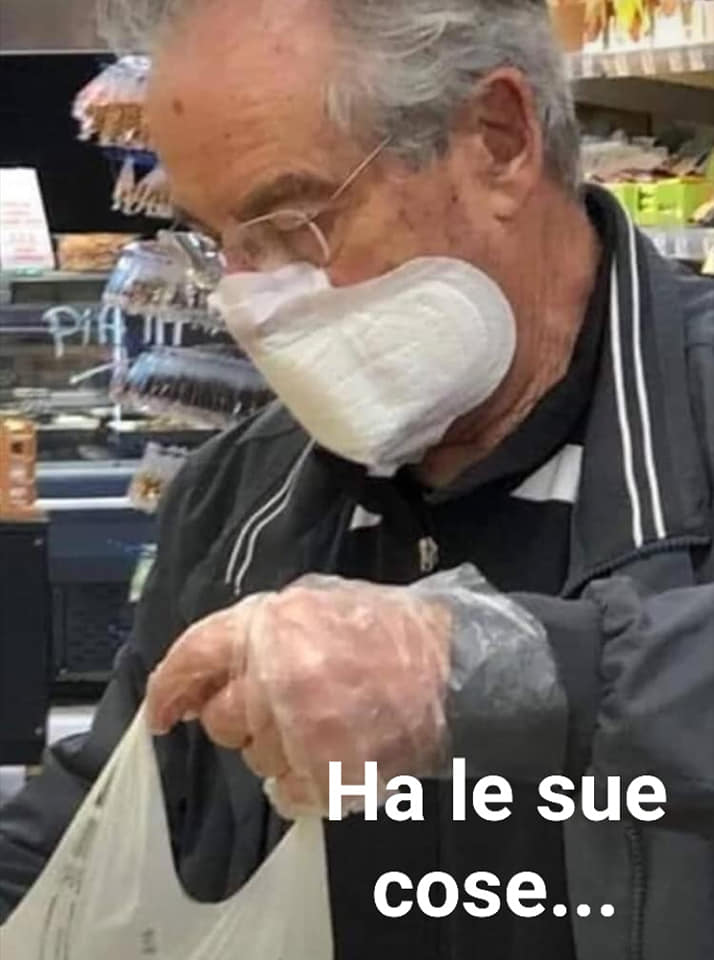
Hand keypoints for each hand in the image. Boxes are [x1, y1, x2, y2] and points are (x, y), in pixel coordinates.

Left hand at [146, 576, 451, 817]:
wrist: (454, 670)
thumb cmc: (386, 632)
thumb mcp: (317, 603)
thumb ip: (261, 629)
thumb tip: (208, 670)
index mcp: (273, 626)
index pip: (195, 656)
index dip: (169, 687)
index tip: (162, 713)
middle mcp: (279, 679)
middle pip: (221, 721)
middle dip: (243, 716)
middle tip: (289, 702)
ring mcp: (303, 732)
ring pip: (255, 760)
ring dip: (279, 748)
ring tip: (328, 722)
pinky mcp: (328, 777)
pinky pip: (283, 795)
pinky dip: (300, 783)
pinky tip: (331, 754)